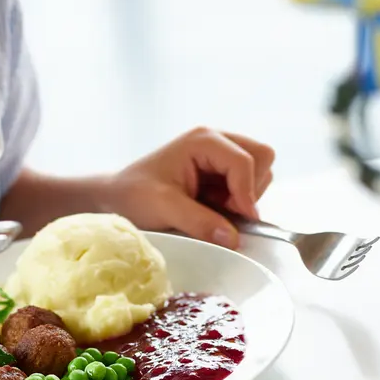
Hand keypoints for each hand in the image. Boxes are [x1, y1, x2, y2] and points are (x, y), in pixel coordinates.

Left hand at [98, 127, 274, 247]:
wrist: (116, 197)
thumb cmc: (133, 195)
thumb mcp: (163, 208)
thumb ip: (199, 221)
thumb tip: (234, 239)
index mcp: (203, 140)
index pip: (245, 161)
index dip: (247, 193)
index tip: (241, 221)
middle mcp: (216, 141)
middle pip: (263, 156)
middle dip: (251, 188)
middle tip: (228, 210)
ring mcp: (221, 155)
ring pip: (261, 171)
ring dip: (245, 196)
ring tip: (213, 209)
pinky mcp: (221, 172)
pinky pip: (249, 185)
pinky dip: (239, 201)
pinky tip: (212, 208)